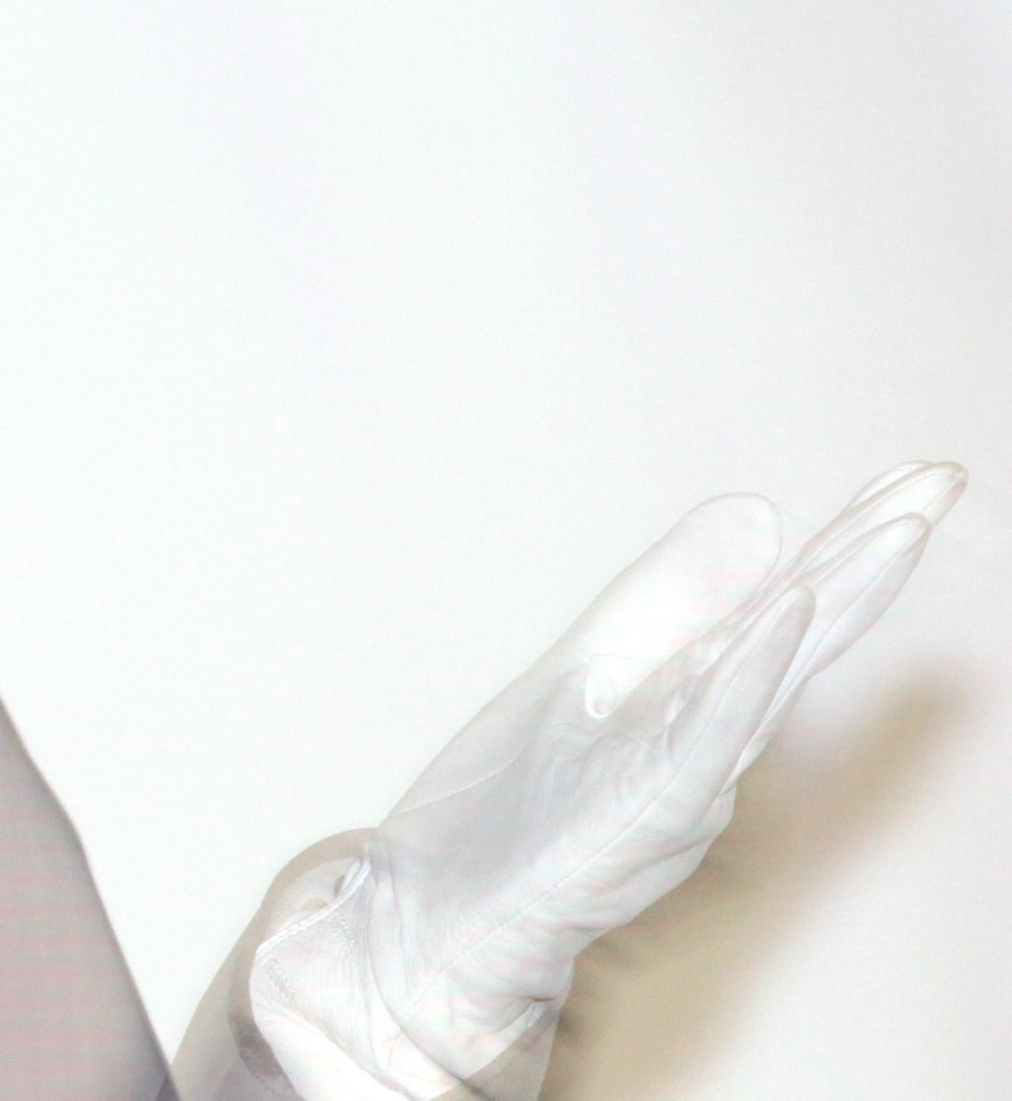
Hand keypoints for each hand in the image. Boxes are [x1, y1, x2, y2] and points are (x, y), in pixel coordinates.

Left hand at [250, 460, 962, 1100]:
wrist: (441, 910)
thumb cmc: (516, 804)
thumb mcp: (590, 669)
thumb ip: (669, 602)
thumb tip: (762, 512)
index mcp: (698, 694)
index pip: (790, 602)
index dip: (854, 539)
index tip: (921, 475)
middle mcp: (711, 732)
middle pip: (805, 630)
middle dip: (874, 555)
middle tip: (944, 481)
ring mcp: (686, 772)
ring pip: (774, 677)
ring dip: (835, 600)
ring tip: (899, 530)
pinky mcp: (645, 810)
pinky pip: (707, 735)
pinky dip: (748, 675)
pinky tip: (787, 613)